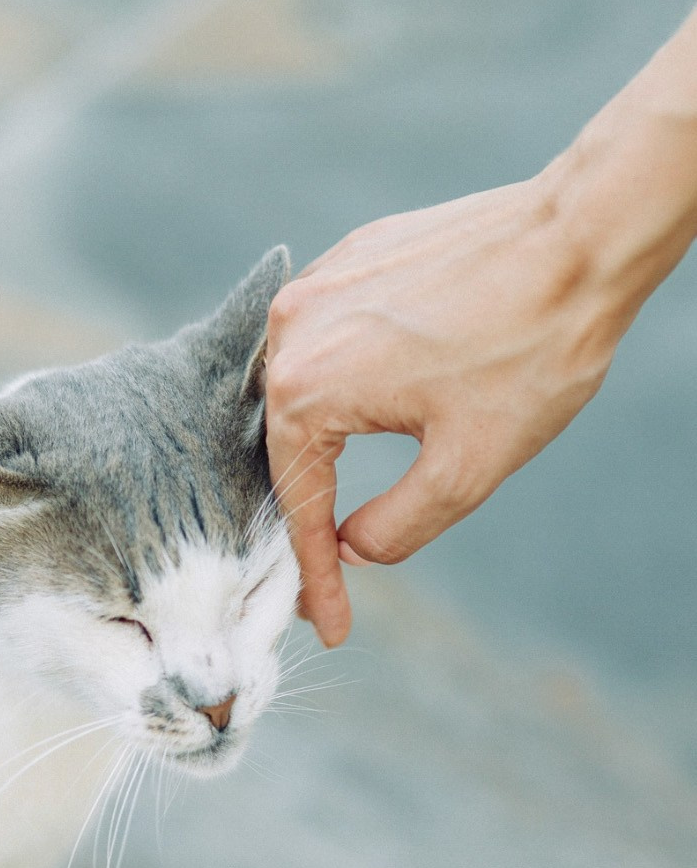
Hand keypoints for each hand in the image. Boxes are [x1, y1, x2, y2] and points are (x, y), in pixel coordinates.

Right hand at [265, 174, 630, 646]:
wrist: (579, 240)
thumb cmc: (529, 352)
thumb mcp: (465, 469)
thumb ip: (396, 526)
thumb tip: (352, 549)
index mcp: (307, 388)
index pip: (299, 503)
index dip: (316, 576)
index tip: (334, 627)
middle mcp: (290, 330)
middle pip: (288, 445)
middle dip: (310, 513)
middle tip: (331, 577)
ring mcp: (317, 286)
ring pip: (303, 388)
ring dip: (322, 446)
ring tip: (334, 507)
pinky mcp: (350, 259)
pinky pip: (325, 338)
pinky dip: (340, 384)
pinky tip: (367, 409)